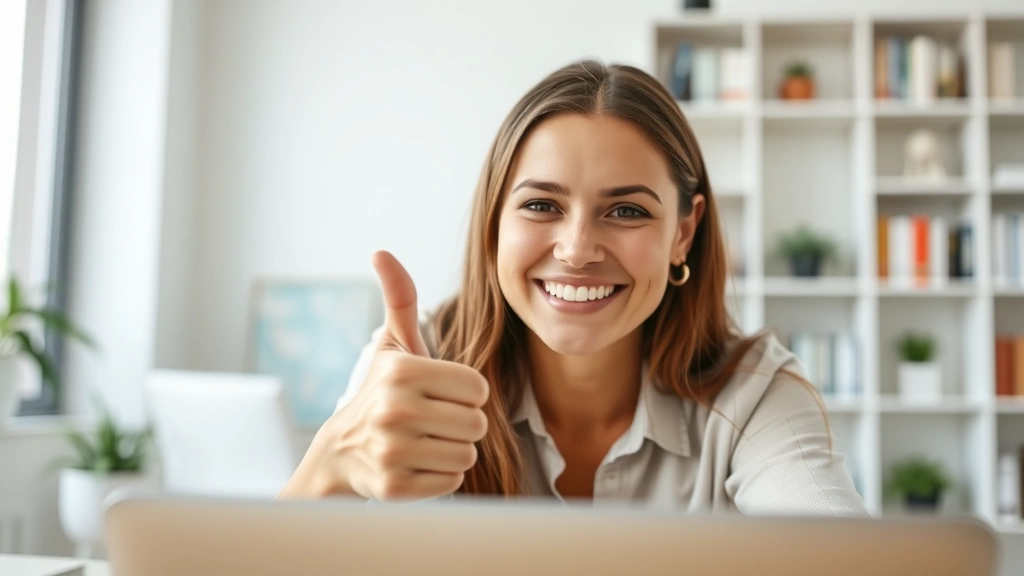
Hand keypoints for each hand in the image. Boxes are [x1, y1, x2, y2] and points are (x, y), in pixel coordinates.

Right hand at [285, 251, 488, 499]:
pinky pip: (451, 482)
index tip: (438, 394)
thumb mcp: (392, 345)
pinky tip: (415, 464)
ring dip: (452, 450)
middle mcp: (393, 410)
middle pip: (476, 423)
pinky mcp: (393, 488)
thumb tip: (381, 252)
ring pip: (466, 454)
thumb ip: (400, 298)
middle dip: (461, 423)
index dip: (465, 393)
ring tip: (423, 441)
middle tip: (432, 421)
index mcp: (402, 372)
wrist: (340, 453)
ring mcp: (391, 452)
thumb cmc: (380, 392)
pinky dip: (440, 477)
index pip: (478, 388)